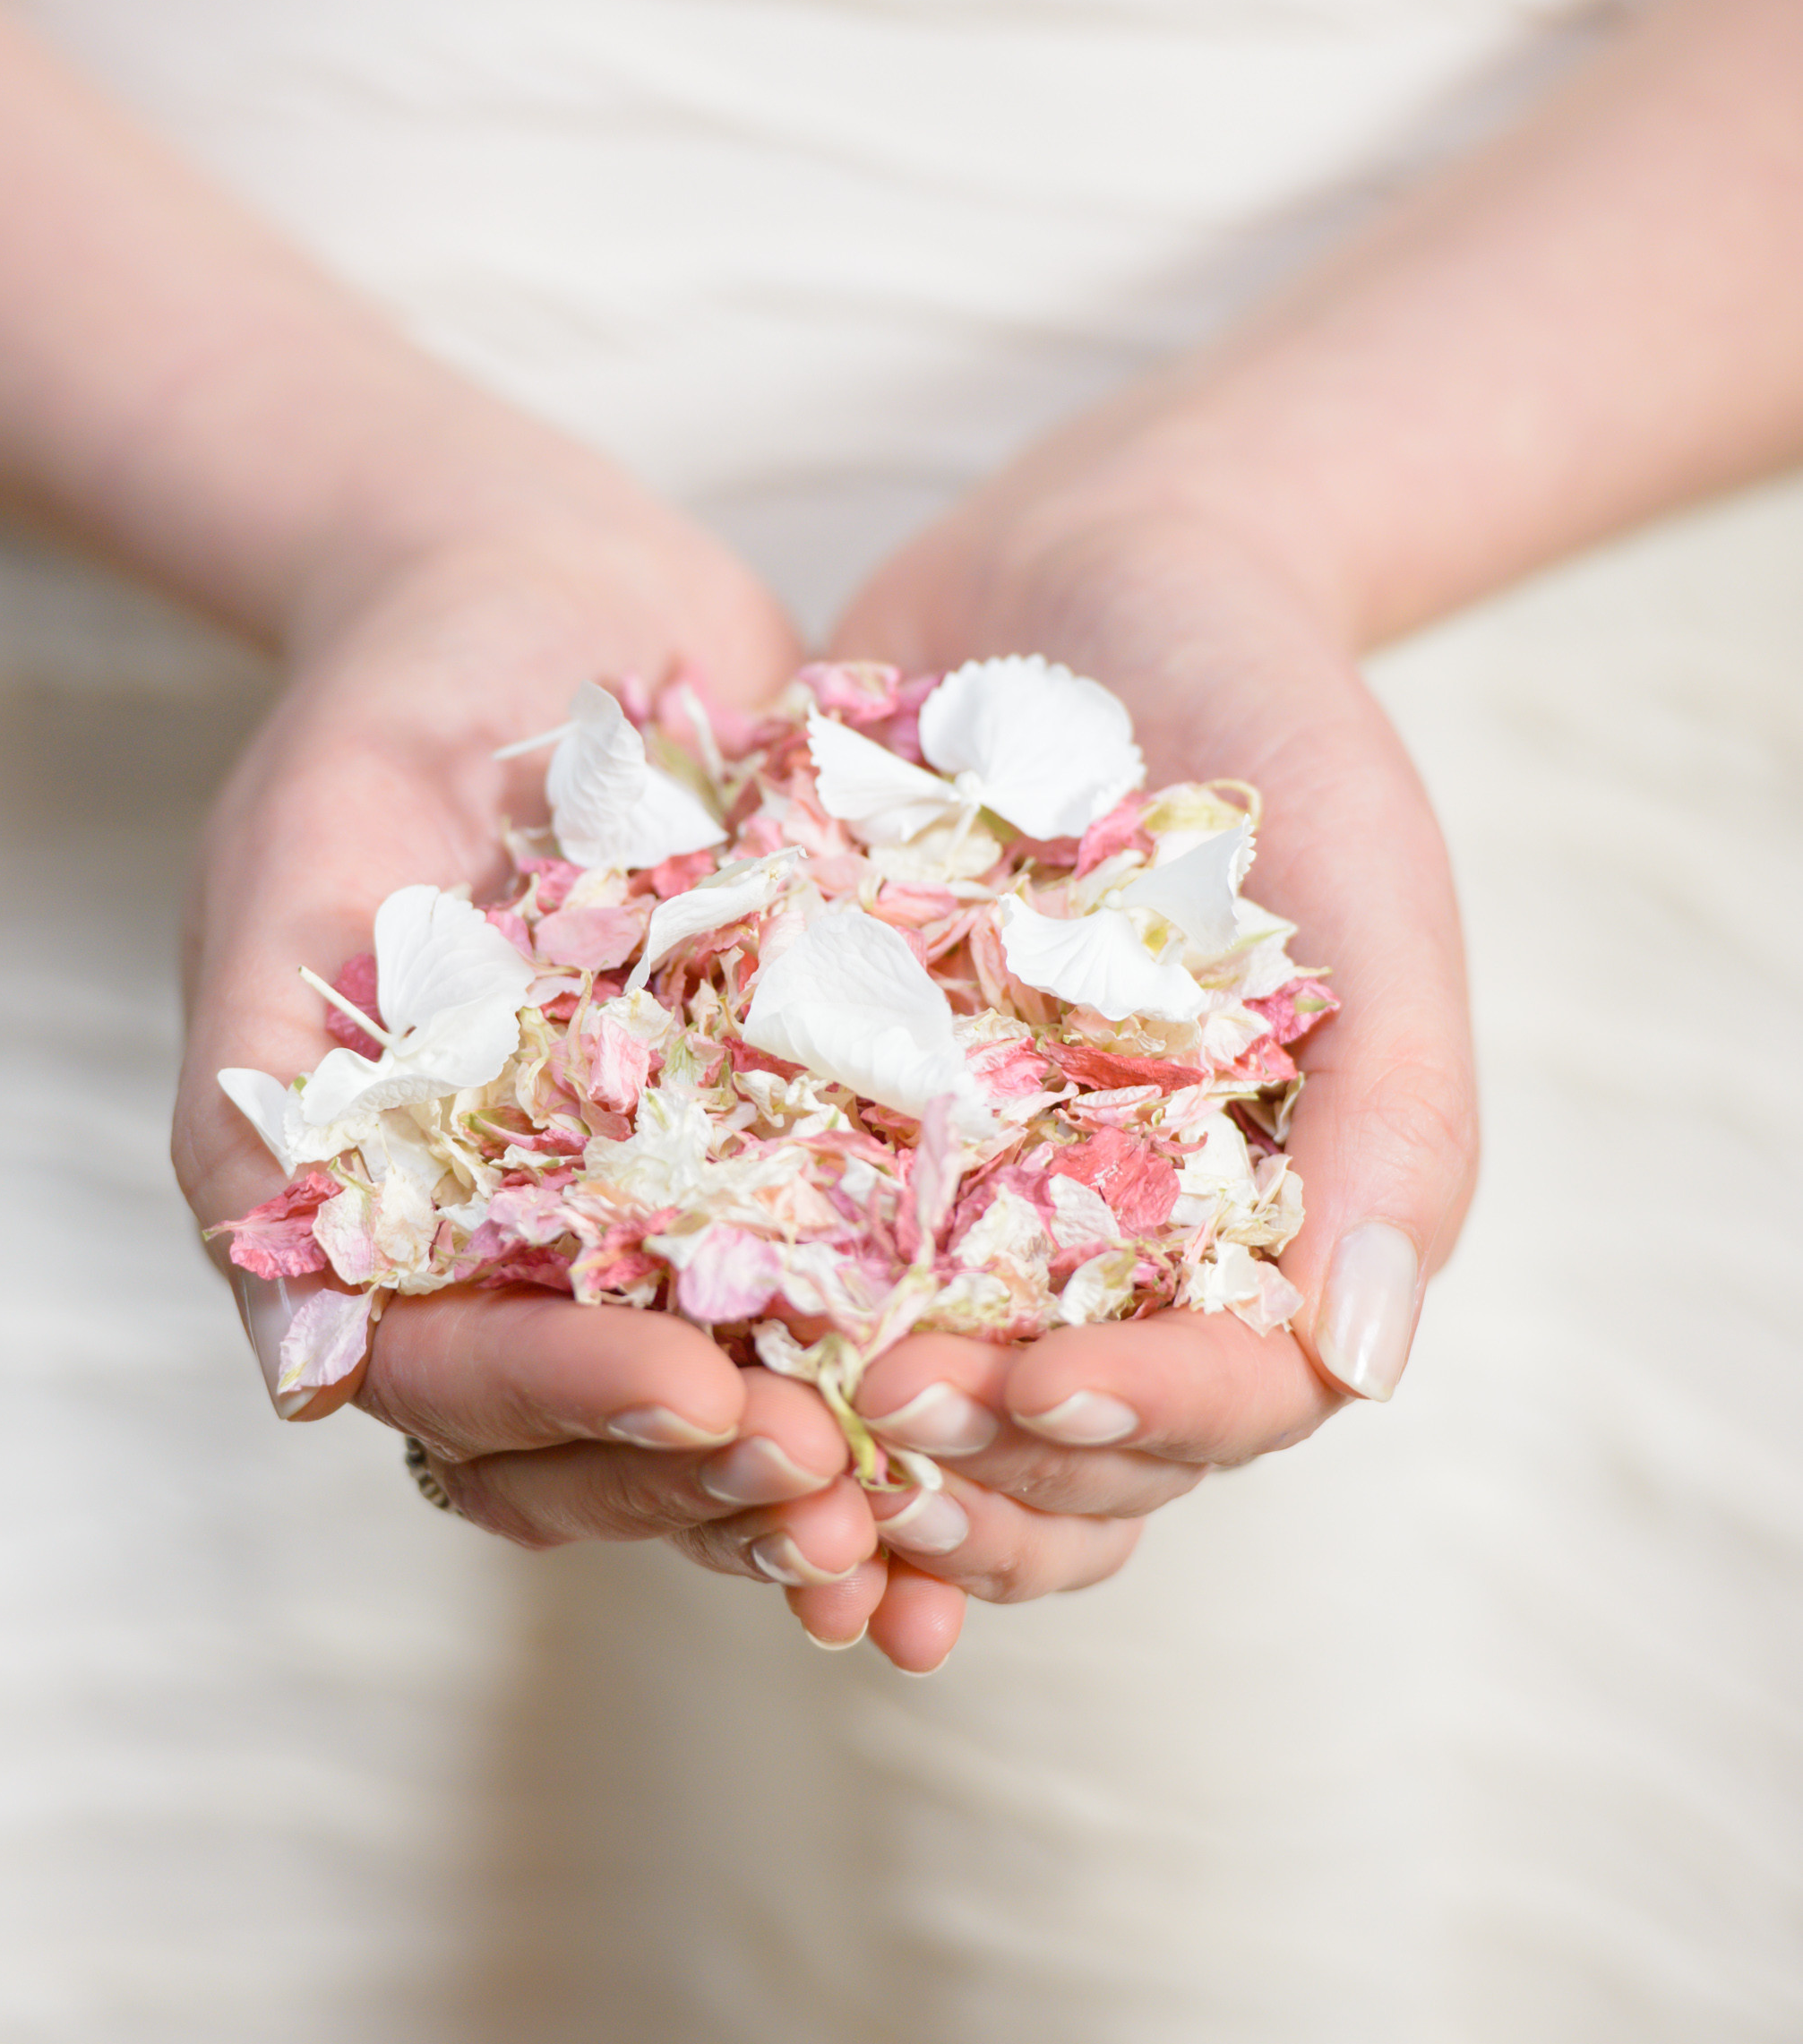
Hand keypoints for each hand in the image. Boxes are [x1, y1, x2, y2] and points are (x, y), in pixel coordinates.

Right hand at [170, 490, 901, 1641]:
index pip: (452, 1387)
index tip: (699, 1391)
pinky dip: (908, 1343)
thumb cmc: (379, 710)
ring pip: (719, 1404)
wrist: (535, 581)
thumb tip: (300, 1379)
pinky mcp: (777, 1140)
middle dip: (703, 1477)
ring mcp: (644, 1203)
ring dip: (816, 1460)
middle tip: (838, 1472)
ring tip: (933, 1460)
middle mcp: (509, 1245)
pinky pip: (841, 1275)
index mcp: (379, 1219)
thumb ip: (259, 1114)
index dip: (567, 1406)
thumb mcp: (293, 883)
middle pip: (590, 1447)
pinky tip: (1025, 1368)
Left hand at [820, 461, 1480, 1665]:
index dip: (1132, 1421)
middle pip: (1064, 1459)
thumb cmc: (1272, 724)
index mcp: (1267, 1237)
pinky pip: (779, 1282)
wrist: (1093, 570)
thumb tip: (1357, 1360)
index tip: (1030, 1384)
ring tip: (753, 1447)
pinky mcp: (834, 1147)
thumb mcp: (1367, 895)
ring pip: (922, 1422)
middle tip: (867, 1425)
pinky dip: (730, 1347)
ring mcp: (972, 1218)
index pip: (1224, 1403)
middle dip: (976, 1472)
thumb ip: (1394, 1123)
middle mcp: (1117, 1262)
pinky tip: (650, 1357)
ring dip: (846, 1470)